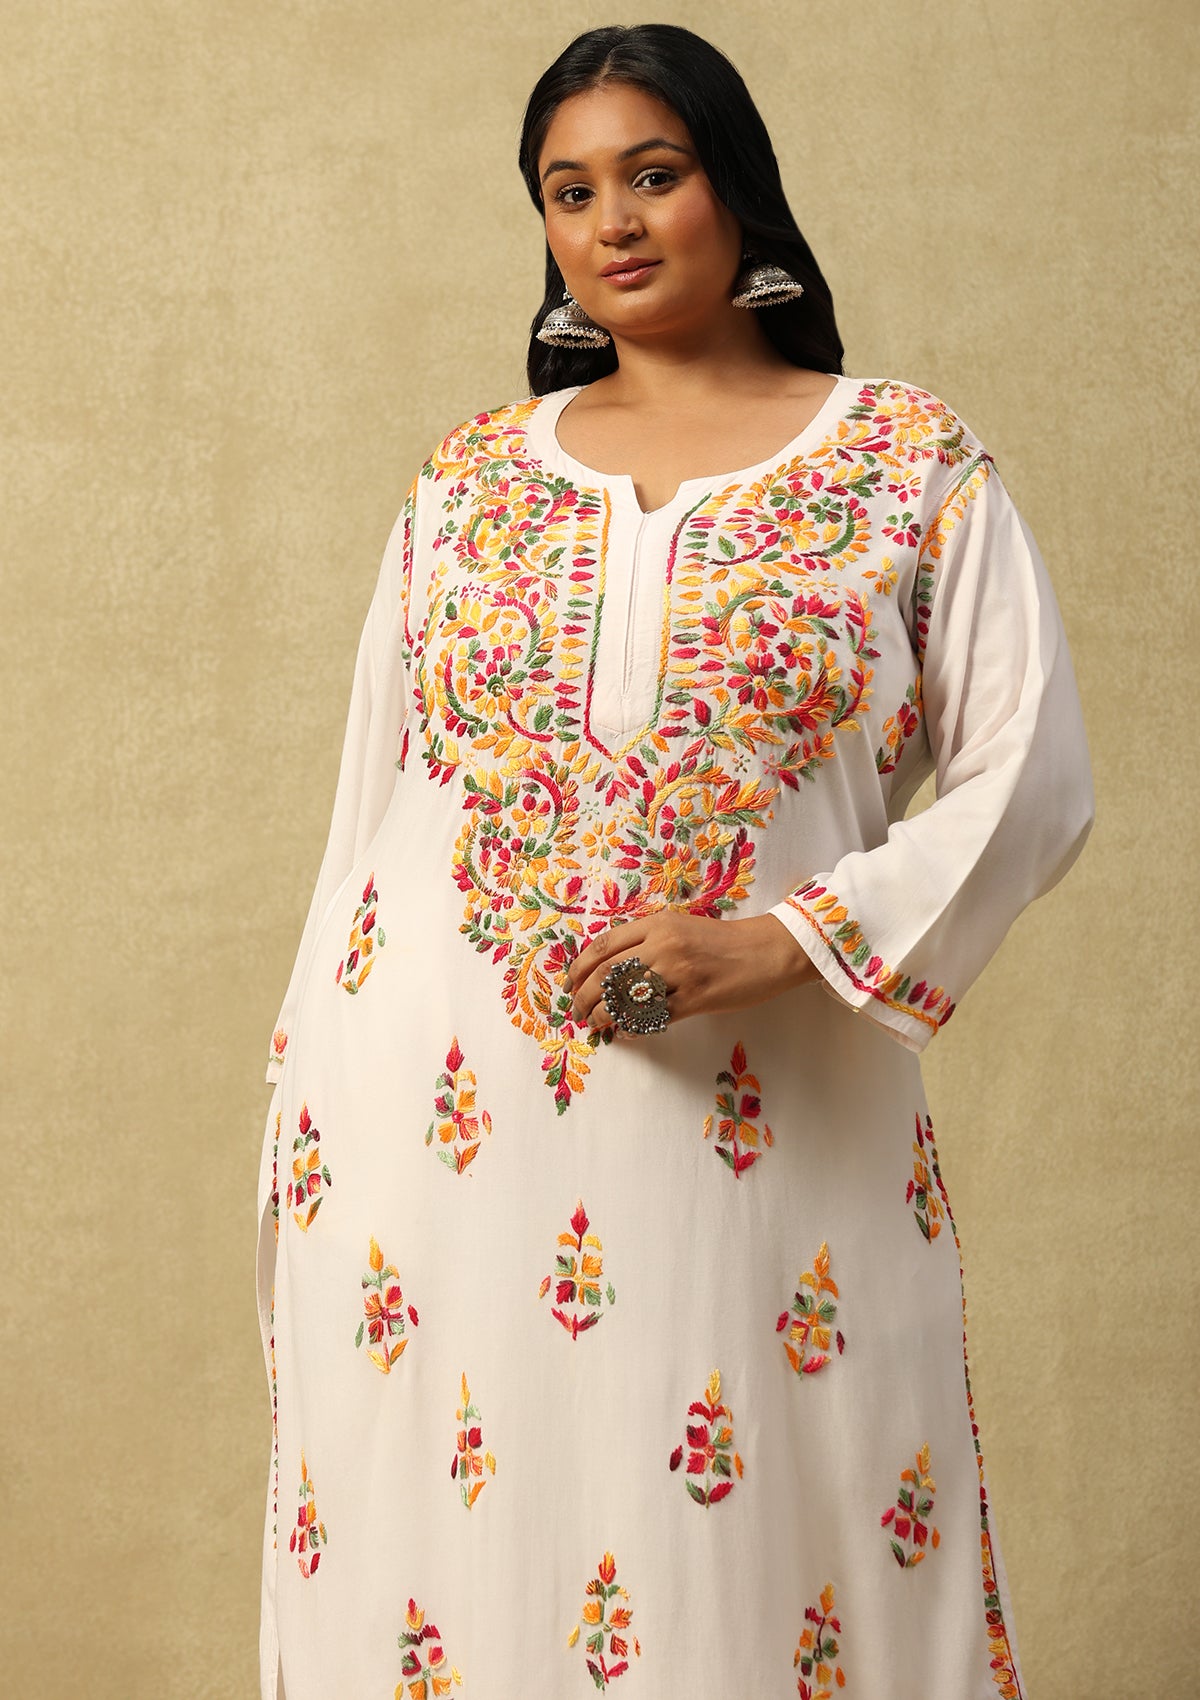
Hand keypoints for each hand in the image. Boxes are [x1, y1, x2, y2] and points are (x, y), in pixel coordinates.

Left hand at [563, 911, 818, 1033]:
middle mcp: (664, 944)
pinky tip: (626, 1033)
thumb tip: (610, 968)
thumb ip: (648, 941)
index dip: (579, 968)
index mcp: (658, 923)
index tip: (570, 984)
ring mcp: (679, 972)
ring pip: (625, 998)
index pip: (603, 946)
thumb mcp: (682, 927)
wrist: (768, 950)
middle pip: (606, 974)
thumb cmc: (724, 942)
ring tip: (597, 1024)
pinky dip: (633, 1028)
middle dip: (584, 996)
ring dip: (603, 1015)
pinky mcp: (695, 998)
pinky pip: (653, 1018)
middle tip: (578, 1011)